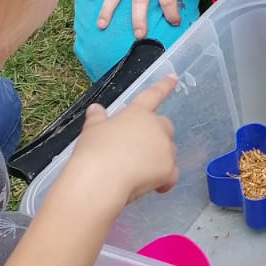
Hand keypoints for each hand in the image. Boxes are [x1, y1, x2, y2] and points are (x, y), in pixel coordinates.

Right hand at [66, 75, 178, 206]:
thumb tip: (95, 108)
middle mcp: (155, 126)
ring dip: (158, 159)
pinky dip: (164, 181)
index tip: (174, 77)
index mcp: (137, 113)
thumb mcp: (91, 131)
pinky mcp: (168, 169)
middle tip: (136, 152)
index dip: (164, 85)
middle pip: (164, 127)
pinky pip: (171, 174)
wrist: (99, 180)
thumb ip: (97, 118)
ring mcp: (164, 147)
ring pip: (168, 151)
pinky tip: (152, 188)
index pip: (153, 95)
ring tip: (136, 173)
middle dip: (155, 137)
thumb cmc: (93, 152)